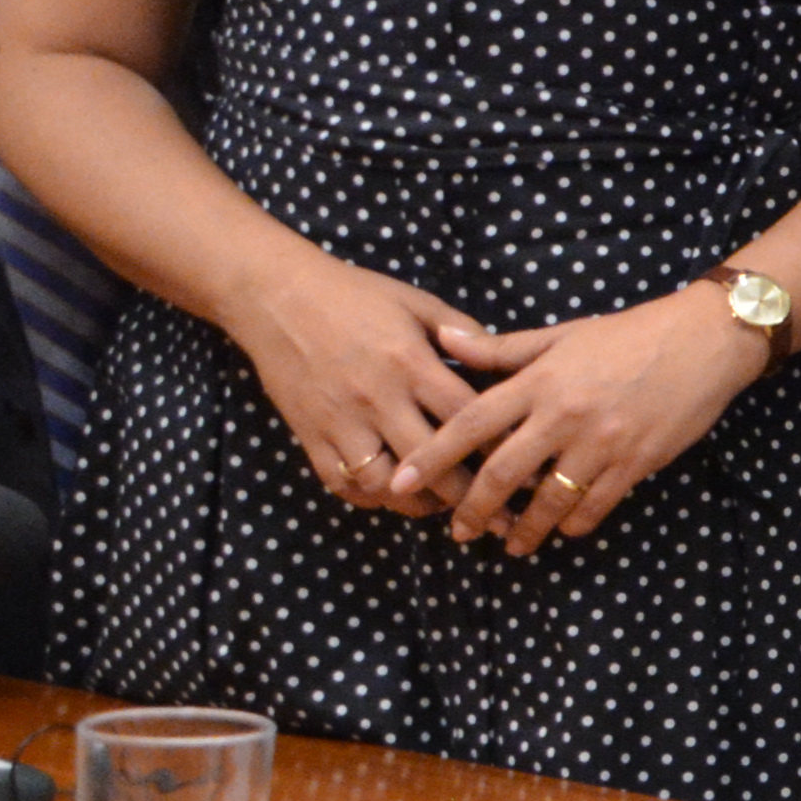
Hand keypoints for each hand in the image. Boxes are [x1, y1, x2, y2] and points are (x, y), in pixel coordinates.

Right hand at [225, 251, 491, 514]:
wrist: (277, 297)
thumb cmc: (354, 295)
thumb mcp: (417, 303)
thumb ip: (463, 332)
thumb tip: (504, 359)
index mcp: (410, 364)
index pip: (465, 418)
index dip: (498, 445)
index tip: (523, 462)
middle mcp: (377, 399)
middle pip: (430, 463)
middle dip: (467, 491)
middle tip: (494, 505)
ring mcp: (339, 421)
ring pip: (384, 483)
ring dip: (416, 501)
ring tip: (443, 503)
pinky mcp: (309, 435)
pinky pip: (341, 483)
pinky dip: (370, 496)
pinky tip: (394, 493)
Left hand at [400, 283, 776, 548]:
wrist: (704, 340)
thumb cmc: (629, 335)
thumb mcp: (562, 335)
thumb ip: (501, 348)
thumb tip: (445, 340)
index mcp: (540, 380)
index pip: (470, 422)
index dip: (432, 455)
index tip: (402, 481)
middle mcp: (564, 415)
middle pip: (501, 474)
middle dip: (473, 509)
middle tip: (458, 533)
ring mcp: (601, 441)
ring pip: (548, 500)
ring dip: (524, 530)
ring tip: (511, 545)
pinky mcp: (636, 461)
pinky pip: (595, 506)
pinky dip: (573, 524)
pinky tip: (562, 530)